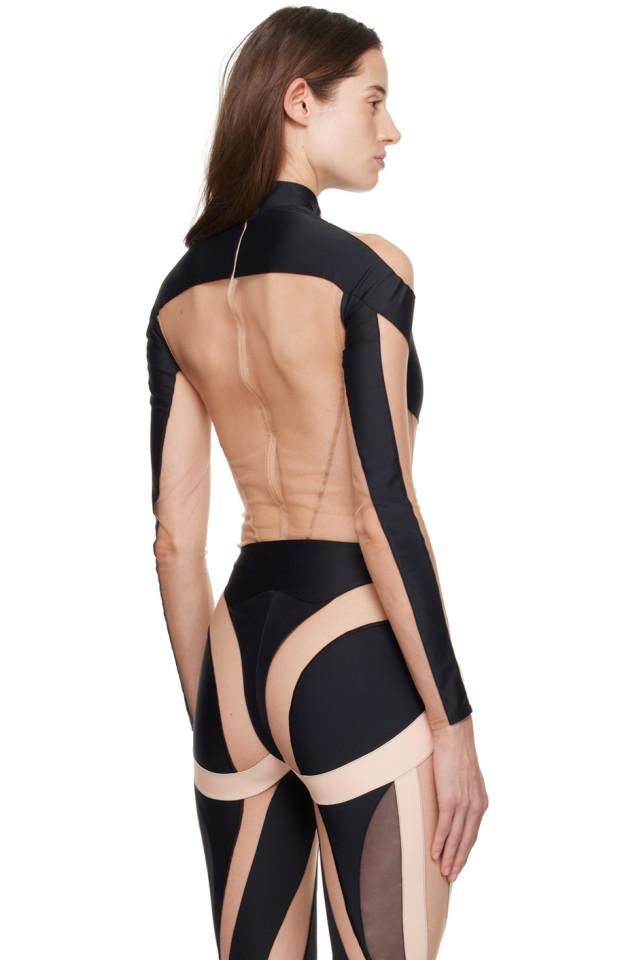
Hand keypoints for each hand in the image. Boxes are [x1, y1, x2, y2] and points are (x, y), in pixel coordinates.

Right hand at [430, 715, 487, 882]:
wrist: (454, 734)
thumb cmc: (456, 752)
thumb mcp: (465, 778)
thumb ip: (463, 793)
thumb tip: (453, 803)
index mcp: (480, 802)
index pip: (473, 833)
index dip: (465, 851)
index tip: (458, 865)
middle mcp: (475, 806)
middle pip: (467, 841)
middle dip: (459, 861)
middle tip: (451, 878)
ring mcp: (463, 803)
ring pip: (456, 838)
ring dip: (449, 857)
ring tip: (443, 873)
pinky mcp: (449, 798)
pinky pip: (444, 826)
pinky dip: (440, 842)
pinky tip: (434, 854)